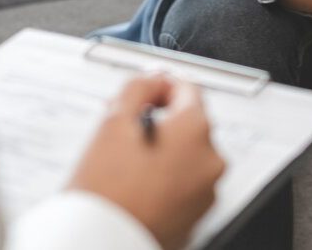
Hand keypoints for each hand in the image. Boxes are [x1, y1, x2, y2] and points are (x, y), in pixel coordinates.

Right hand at [69, 76, 225, 249]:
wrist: (100, 245)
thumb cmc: (106, 192)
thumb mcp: (114, 121)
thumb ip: (138, 87)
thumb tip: (153, 79)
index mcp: (196, 131)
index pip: (188, 89)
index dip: (160, 87)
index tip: (143, 96)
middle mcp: (210, 160)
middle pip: (188, 123)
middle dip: (159, 122)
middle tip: (125, 134)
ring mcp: (206, 191)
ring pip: (186, 155)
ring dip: (162, 151)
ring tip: (127, 165)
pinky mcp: (197, 216)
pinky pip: (184, 183)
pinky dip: (166, 179)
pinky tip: (137, 186)